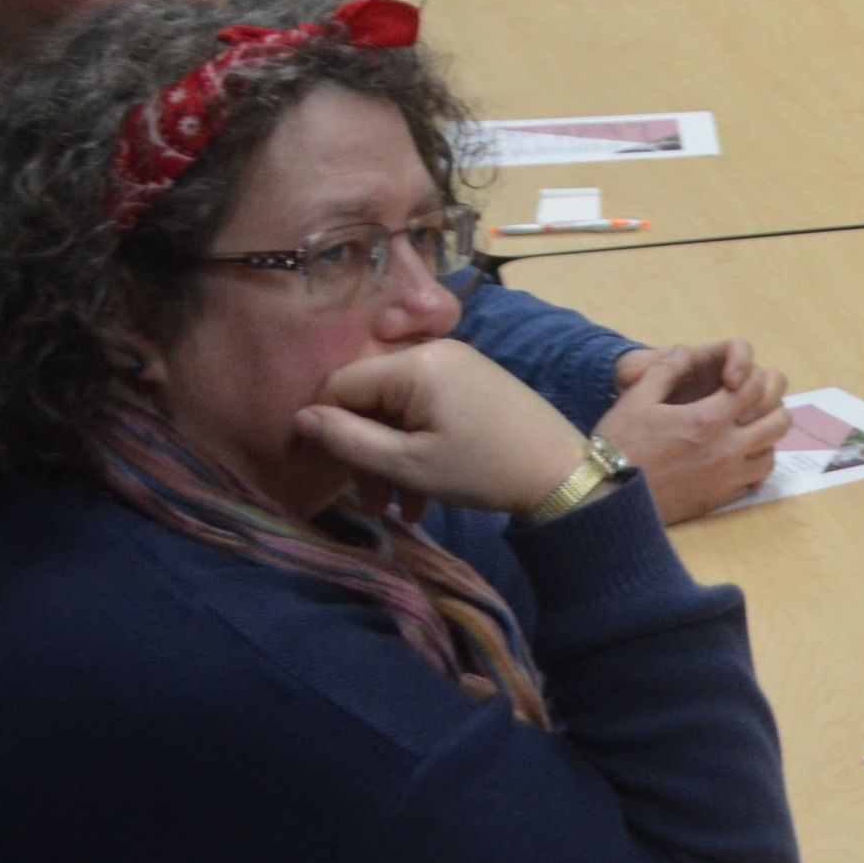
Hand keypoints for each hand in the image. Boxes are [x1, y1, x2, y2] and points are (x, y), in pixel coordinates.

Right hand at [296, 341, 589, 517]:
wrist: (562, 473)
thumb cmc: (483, 469)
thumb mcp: (408, 464)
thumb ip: (348, 440)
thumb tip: (300, 419)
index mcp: (416, 363)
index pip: (341, 385)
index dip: (321, 427)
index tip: (316, 470)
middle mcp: (434, 352)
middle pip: (370, 400)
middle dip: (364, 454)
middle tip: (372, 505)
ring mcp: (457, 366)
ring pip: (397, 412)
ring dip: (390, 461)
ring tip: (397, 510)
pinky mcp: (472, 383)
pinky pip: (425, 412)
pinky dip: (417, 450)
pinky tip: (422, 498)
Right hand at [598, 341, 791, 522]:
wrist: (604, 496)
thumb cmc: (619, 444)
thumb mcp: (636, 399)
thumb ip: (665, 371)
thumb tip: (685, 351)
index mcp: (708, 419)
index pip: (756, 388)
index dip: (752, 378)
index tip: (736, 380)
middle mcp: (726, 449)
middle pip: (778, 422)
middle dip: (770, 407)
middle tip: (750, 405)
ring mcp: (726, 478)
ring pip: (771, 454)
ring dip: (764, 440)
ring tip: (744, 433)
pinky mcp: (719, 499)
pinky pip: (754, 482)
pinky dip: (752, 468)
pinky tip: (734, 461)